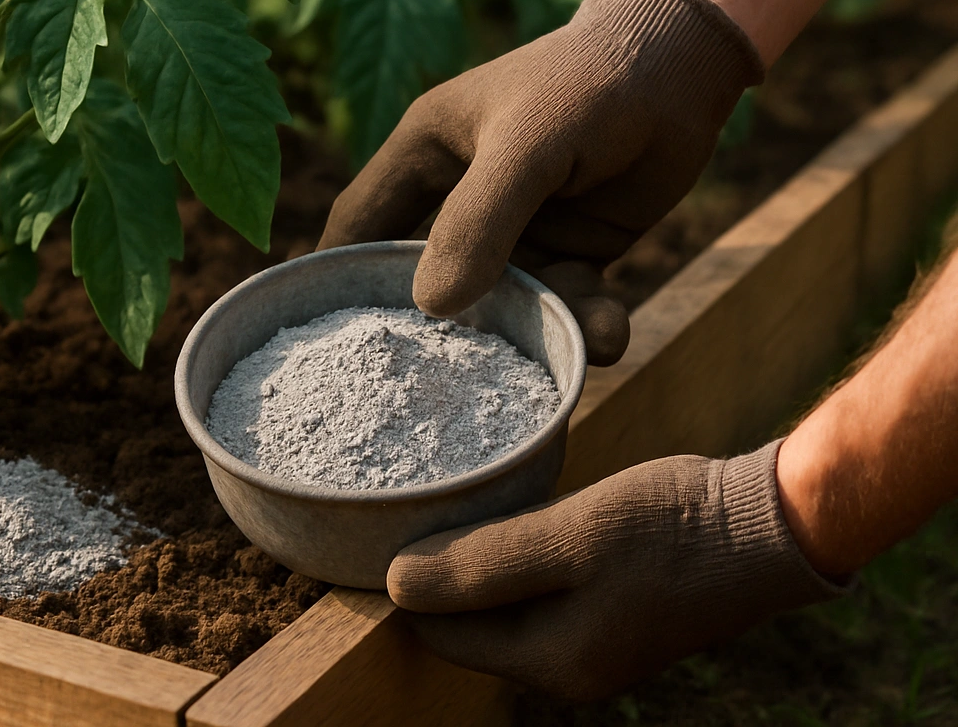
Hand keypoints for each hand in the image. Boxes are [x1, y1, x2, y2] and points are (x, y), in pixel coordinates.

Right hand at [318, 0, 762, 364]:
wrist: (687, 68)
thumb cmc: (588, 84)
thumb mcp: (525, 145)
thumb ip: (478, 221)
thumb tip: (433, 305)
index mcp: (425, 154)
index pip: (360, 223)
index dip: (338, 275)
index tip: (322, 338)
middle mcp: (462, 195)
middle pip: (426, 277)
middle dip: (433, 327)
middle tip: (426, 383)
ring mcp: (519, 228)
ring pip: (503, 302)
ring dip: (528, 334)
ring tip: (558, 356)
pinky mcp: (574, 248)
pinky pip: (565, 303)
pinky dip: (584, 325)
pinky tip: (611, 335)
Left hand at [387, 442, 843, 700]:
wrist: (771, 523)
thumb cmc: (671, 528)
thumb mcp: (568, 535)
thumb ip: (482, 565)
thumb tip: (393, 586)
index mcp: (552, 661)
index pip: (440, 633)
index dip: (408, 580)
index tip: (393, 518)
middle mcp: (569, 666)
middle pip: (470, 620)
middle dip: (442, 568)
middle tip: (421, 497)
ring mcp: (594, 641)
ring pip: (505, 599)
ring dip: (480, 555)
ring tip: (458, 496)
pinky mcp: (613, 609)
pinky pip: (542, 585)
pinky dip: (521, 550)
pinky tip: (513, 504)